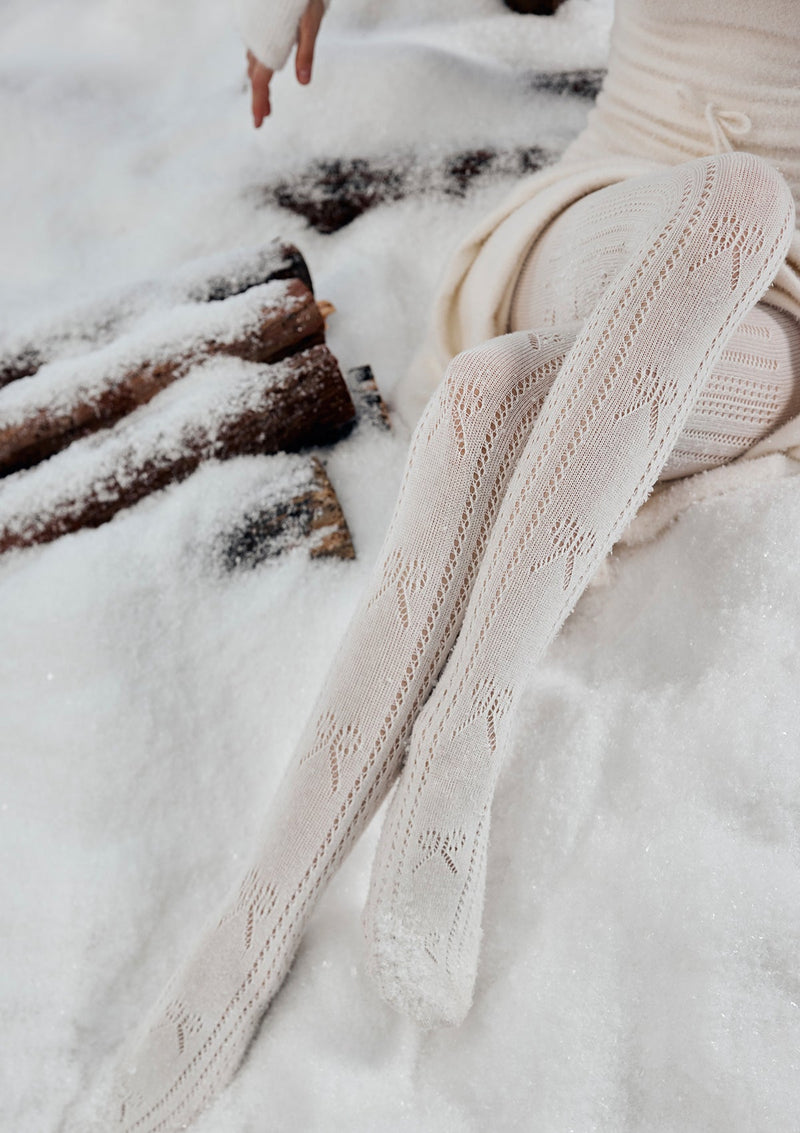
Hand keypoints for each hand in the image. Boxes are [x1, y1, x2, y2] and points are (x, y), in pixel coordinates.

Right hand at [246, 0, 325, 127]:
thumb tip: (303, 82)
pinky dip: (259, 61)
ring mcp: (254, 28)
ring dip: (260, 80)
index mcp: (269, 42)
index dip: (259, 104)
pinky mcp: (256, 20)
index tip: (259, 124)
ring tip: (267, 99)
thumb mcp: (311, 21)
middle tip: (265, 116)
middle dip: (261, 96)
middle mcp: (256, 37)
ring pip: (254, 60)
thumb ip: (306, 51)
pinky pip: (255, 46)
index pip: (261, 81)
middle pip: (256, 74)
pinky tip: (265, 64)